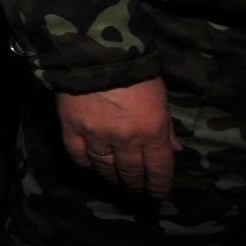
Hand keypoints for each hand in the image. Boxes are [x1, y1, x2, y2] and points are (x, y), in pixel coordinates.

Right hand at [55, 78, 180, 196]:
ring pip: (104, 167)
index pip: (159, 169)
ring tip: (115, 178)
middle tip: (135, 186)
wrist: (96, 51)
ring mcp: (96, 135)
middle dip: (135, 183)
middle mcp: (125, 139)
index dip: (159, 186)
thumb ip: (166, 126)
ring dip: (112, 176)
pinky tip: (90, 165)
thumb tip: (174, 149)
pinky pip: (78, 155)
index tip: (158, 193)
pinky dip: (86, 163)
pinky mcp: (71, 128)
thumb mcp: (160, 97)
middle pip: (131, 172)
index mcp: (152, 130)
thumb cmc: (135, 72)